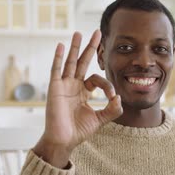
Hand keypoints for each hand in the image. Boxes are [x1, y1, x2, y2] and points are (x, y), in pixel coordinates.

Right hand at [33, 30, 122, 167]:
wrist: (64, 141)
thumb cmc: (78, 132)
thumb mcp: (100, 120)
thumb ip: (111, 110)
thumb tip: (119, 98)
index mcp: (83, 92)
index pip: (96, 79)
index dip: (107, 85)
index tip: (112, 96)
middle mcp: (73, 86)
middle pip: (82, 62)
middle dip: (90, 48)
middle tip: (97, 33)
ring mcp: (63, 85)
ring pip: (70, 62)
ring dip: (75, 47)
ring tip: (79, 32)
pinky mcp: (54, 88)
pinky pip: (56, 70)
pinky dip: (58, 58)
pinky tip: (61, 45)